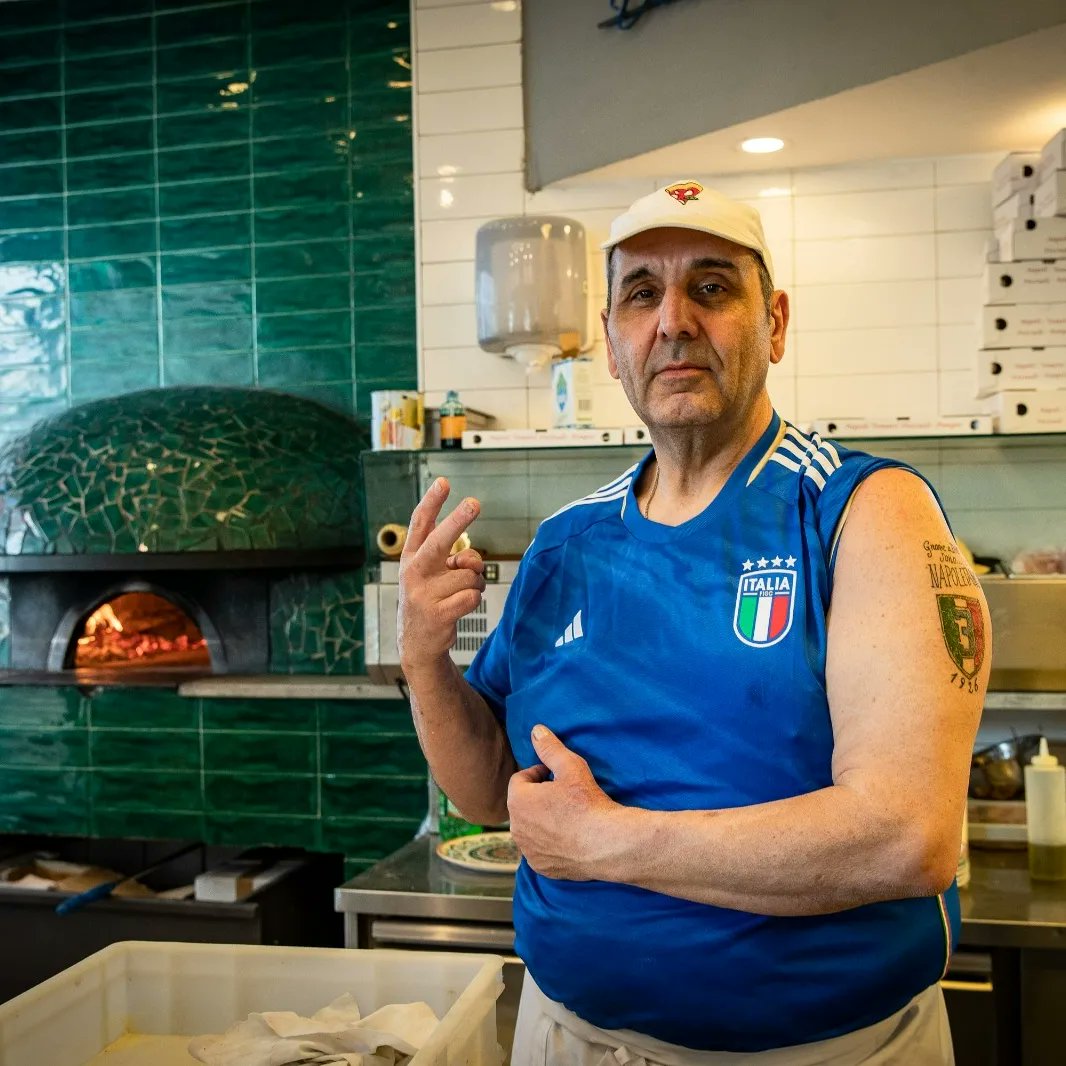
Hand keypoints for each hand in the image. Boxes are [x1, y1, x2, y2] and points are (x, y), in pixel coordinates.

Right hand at [397, 478, 485, 672]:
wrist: (416, 642)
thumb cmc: (430, 598)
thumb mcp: (433, 575)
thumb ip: (453, 559)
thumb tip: (471, 561)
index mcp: (411, 557)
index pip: (420, 524)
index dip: (432, 502)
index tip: (444, 482)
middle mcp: (414, 572)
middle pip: (440, 541)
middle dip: (458, 520)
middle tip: (474, 503)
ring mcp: (424, 594)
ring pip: (469, 575)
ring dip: (474, 583)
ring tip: (458, 593)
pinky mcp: (437, 614)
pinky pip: (472, 595)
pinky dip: (473, 599)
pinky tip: (458, 607)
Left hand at [507, 725, 620, 879]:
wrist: (607, 844)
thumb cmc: (587, 803)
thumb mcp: (570, 767)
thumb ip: (549, 747)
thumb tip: (536, 730)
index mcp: (518, 801)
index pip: (521, 779)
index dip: (539, 774)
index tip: (557, 776)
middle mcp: (516, 828)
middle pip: (523, 805)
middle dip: (538, 798)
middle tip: (563, 795)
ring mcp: (528, 850)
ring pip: (530, 828)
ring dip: (542, 820)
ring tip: (566, 816)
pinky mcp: (541, 867)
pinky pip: (539, 850)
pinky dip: (549, 843)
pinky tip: (568, 838)